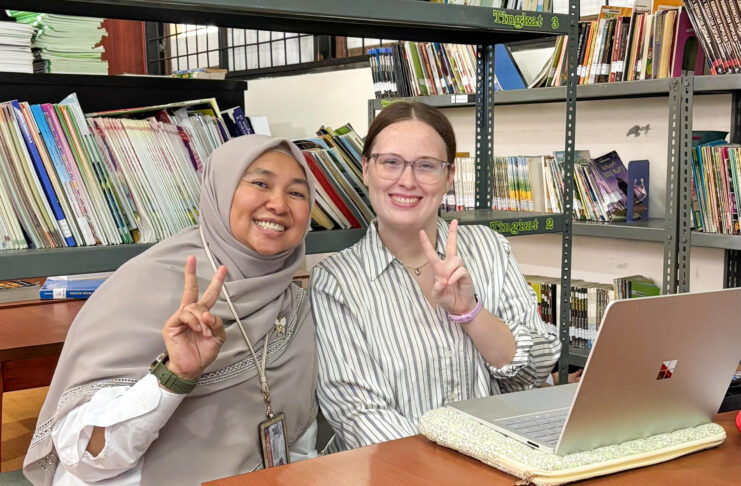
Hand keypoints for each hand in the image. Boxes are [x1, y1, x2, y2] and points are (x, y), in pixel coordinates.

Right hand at [162, 256, 226, 379]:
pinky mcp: (171, 324)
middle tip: (192, 259)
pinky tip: (197, 330)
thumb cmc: (203, 353)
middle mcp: (190, 314)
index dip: (215, 282)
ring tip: (204, 332)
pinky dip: (194, 322)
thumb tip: (208, 313)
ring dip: (202, 319)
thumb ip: (217, 323)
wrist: (191, 368)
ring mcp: (179, 318)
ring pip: (194, 307)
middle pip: (191, 290)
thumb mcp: (218, 337)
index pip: (208, 295)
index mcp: (202, 316)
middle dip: (190, 274)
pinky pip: (185, 315)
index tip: (222, 268)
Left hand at [419, 219, 475, 315]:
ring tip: (449, 282)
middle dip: (453, 233)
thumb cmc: (447, 299)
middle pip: (451, 245)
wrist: (459, 307)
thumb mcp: (437, 296)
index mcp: (439, 268)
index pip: (431, 253)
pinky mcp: (466, 274)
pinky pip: (460, 270)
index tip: (421, 232)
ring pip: (455, 259)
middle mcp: (449, 265)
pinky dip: (455, 277)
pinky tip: (453, 283)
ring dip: (450, 270)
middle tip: (455, 221)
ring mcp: (458, 268)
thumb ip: (437, 289)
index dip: (426, 243)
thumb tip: (442, 280)